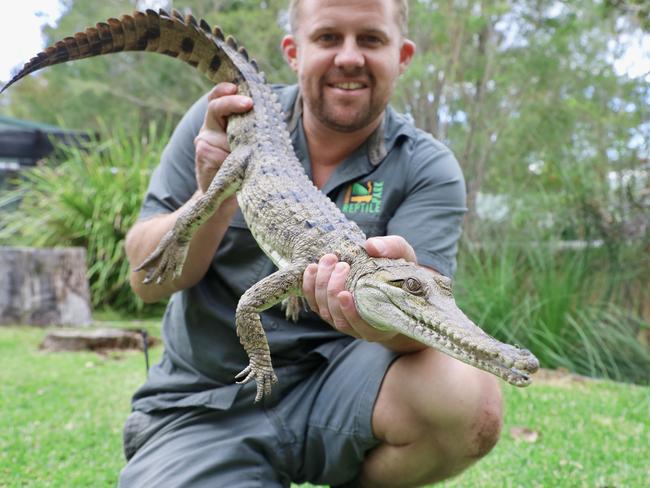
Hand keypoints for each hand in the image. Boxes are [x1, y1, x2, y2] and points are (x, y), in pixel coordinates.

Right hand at [194, 82, 252, 192]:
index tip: (236, 87)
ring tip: (249, 154)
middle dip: (232, 103)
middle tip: (249, 103)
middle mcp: (208, 130)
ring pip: (225, 133)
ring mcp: (204, 142)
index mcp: (218, 123)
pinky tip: (242, 168)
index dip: (224, 90)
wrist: (221, 198)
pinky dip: (237, 158)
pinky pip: (225, 152)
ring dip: (240, 142)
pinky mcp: (205, 156)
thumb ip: (249, 128)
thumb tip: (266, 112)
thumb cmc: (240, 169)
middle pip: (215, 108)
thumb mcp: (246, 145)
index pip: (217, 99)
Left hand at [302, 236, 417, 341]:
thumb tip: (371, 246)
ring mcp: (344, 320)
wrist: (393, 279)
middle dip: (334, 290)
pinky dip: (310, 287)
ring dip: (321, 286)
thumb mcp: (404, 256)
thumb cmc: (401, 269)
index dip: (351, 314)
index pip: (363, 327)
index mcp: (384, 322)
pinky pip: (315, 304)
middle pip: (339, 318)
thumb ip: (393, 249)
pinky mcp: (331, 310)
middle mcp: (362, 327)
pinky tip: (312, 268)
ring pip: (325, 311)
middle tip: (341, 265)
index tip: (345, 293)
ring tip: (328, 261)